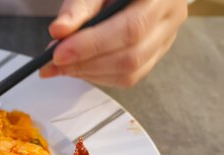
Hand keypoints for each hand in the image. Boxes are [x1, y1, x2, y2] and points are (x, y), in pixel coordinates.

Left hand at [40, 0, 186, 86]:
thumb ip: (78, 7)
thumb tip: (59, 31)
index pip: (130, 29)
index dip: (91, 45)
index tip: (58, 53)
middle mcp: (170, 17)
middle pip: (131, 56)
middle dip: (86, 63)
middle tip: (53, 62)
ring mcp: (166, 39)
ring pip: (130, 72)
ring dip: (89, 73)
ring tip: (61, 65)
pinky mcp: (155, 55)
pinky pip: (128, 78)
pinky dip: (98, 76)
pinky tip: (79, 66)